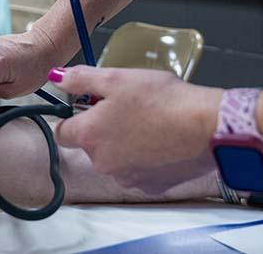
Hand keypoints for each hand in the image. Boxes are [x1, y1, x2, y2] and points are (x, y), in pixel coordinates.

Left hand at [53, 65, 221, 193]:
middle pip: (90, 144)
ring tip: (148, 121)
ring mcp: (126, 178)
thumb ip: (80, 78)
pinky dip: (144, 157)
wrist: (206, 128)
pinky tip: (161, 139)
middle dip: (102, 127)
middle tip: (127, 106)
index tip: (90, 103)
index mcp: (88, 136)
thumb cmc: (162, 100)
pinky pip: (137, 170)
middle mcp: (102, 163)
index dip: (74, 114)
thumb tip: (55, 77)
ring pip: (114, 158)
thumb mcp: (115, 77)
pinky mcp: (150, 186)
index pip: (61, 131)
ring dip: (123, 142)